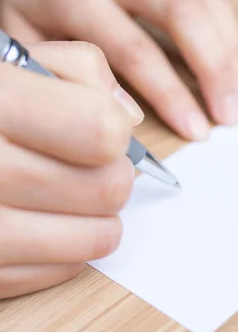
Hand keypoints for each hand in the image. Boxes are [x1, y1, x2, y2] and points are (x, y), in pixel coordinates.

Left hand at [0, 0, 237, 140]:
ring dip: (230, 56)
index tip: (194, 129)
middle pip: (182, 13)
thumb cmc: (36, 7)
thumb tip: (125, 113)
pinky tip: (236, 73)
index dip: (170, 93)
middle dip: (212, 71)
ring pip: (205, 1)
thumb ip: (65, 72)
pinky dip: (231, 37)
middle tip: (227, 116)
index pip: (135, 49)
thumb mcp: (26, 39)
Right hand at [0, 41, 139, 298]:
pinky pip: (65, 269)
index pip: (101, 131)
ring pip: (98, 237)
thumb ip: (79, 68)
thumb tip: (129, 117)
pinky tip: (41, 221)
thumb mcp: (15, 62)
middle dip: (112, 173)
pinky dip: (67, 248)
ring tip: (69, 193)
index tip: (100, 125)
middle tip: (87, 164)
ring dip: (99, 215)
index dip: (114, 128)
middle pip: (109, 189)